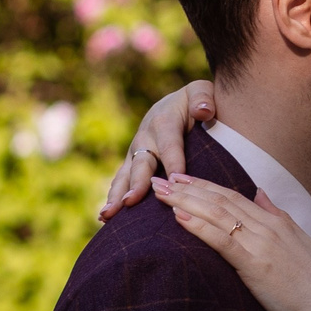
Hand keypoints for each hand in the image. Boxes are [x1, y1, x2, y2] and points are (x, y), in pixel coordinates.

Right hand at [98, 79, 215, 220]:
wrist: (173, 104)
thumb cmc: (194, 102)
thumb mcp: (201, 92)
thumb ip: (203, 99)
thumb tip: (204, 111)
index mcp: (164, 122)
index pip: (170, 146)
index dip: (173, 163)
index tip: (175, 182)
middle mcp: (145, 139)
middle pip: (141, 164)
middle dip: (136, 184)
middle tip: (130, 202)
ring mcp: (136, 153)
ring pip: (125, 176)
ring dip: (116, 195)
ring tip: (108, 215)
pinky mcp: (132, 165)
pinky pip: (121, 182)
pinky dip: (114, 199)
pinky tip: (106, 219)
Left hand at [152, 175, 310, 310]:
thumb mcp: (301, 243)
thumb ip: (279, 217)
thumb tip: (261, 194)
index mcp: (277, 222)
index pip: (234, 197)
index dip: (206, 186)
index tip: (182, 178)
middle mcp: (268, 226)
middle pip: (220, 199)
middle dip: (188, 187)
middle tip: (161, 177)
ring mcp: (261, 243)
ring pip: (217, 214)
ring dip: (185, 201)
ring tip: (161, 192)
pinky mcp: (255, 264)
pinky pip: (222, 240)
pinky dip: (198, 226)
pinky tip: (178, 217)